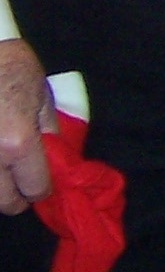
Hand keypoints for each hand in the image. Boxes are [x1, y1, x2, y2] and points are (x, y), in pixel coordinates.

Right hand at [0, 38, 53, 213]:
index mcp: (17, 144)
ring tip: (4, 169)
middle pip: (4, 202)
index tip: (42, 184)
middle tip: (21, 184)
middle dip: (17, 198)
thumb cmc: (13, 68)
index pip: (34, 188)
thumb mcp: (42, 98)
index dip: (42, 189)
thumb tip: (53, 158)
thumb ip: (49, 133)